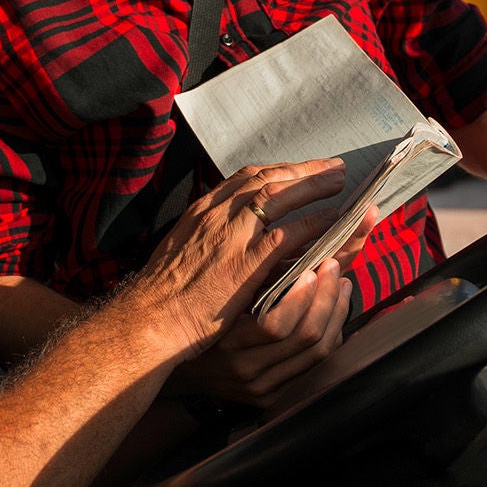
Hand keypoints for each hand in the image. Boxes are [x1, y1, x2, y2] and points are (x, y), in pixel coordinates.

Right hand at [120, 159, 346, 359]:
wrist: (147, 320)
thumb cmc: (163, 294)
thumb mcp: (183, 249)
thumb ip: (209, 235)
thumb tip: (230, 232)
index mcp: (202, 210)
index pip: (246, 177)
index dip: (279, 170)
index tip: (302, 167)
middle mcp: (216, 215)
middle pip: (267, 178)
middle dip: (303, 169)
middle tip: (333, 167)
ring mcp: (230, 237)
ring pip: (278, 196)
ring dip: (312, 186)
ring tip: (339, 183)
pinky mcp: (243, 264)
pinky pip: (285, 235)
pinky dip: (310, 223)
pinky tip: (330, 220)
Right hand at [170, 257, 354, 404]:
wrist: (170, 369)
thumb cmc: (196, 320)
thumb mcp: (218, 299)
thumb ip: (255, 279)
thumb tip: (299, 250)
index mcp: (227, 342)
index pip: (276, 324)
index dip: (302, 295)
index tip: (313, 267)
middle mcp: (245, 370)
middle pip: (306, 338)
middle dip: (328, 299)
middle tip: (335, 269)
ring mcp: (260, 388)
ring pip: (317, 354)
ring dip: (336, 315)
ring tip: (341, 285)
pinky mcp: (270, 398)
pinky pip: (314, 366)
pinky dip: (330, 337)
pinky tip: (333, 313)